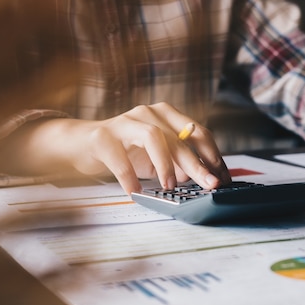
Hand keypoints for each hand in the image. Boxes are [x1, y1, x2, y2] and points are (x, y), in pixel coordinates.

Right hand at [0, 103, 232, 194]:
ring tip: (170, 186)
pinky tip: (136, 192)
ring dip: (166, 164)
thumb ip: (179, 165)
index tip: (222, 177)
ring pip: (153, 136)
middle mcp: (148, 113)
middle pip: (180, 137)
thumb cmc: (125, 151)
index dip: (213, 155)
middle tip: (210, 185)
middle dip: (198, 163)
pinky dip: (129, 177)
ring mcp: (125, 122)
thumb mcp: (156, 159)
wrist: (81, 144)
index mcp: (166, 116)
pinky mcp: (103, 136)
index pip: (198, 132)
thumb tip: (202, 178)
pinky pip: (119, 157)